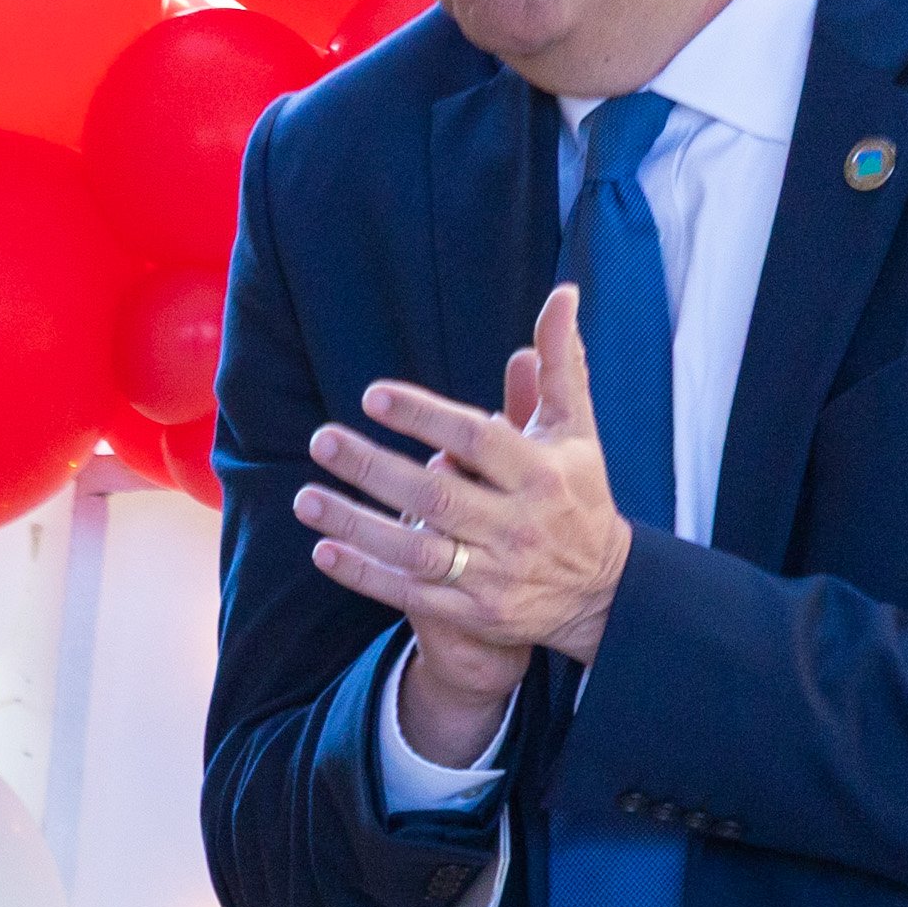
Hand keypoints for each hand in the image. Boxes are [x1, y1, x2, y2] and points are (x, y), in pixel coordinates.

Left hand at [293, 284, 636, 749]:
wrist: (603, 590)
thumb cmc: (577, 493)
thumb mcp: (575, 431)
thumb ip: (559, 366)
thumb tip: (561, 294)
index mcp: (542, 473)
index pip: (477, 439)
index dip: (424, 416)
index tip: (372, 396)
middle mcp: (518, 524)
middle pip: (436, 494)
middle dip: (374, 468)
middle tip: (322, 439)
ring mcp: (495, 573)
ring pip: (415, 549)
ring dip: (355, 525)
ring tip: (305, 497)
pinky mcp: (476, 612)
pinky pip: (411, 594)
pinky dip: (366, 575)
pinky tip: (323, 552)